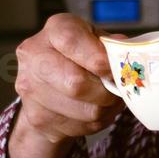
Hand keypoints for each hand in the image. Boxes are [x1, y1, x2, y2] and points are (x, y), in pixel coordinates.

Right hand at [8, 14, 124, 157]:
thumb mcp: (95, 41)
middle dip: (106, 91)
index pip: (72, 41)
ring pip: (87, 111)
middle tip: (117, 89)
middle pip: (76, 83)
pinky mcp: (38, 118)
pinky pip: (84, 127)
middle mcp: (34, 58)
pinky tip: (95, 109)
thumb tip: (126, 51)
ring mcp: (32, 90)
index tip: (114, 69)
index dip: (99, 58)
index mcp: (54, 31)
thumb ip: (110, 45)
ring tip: (109, 99)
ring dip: (108, 108)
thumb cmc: (77, 56)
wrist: (44, 85)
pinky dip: (99, 121)